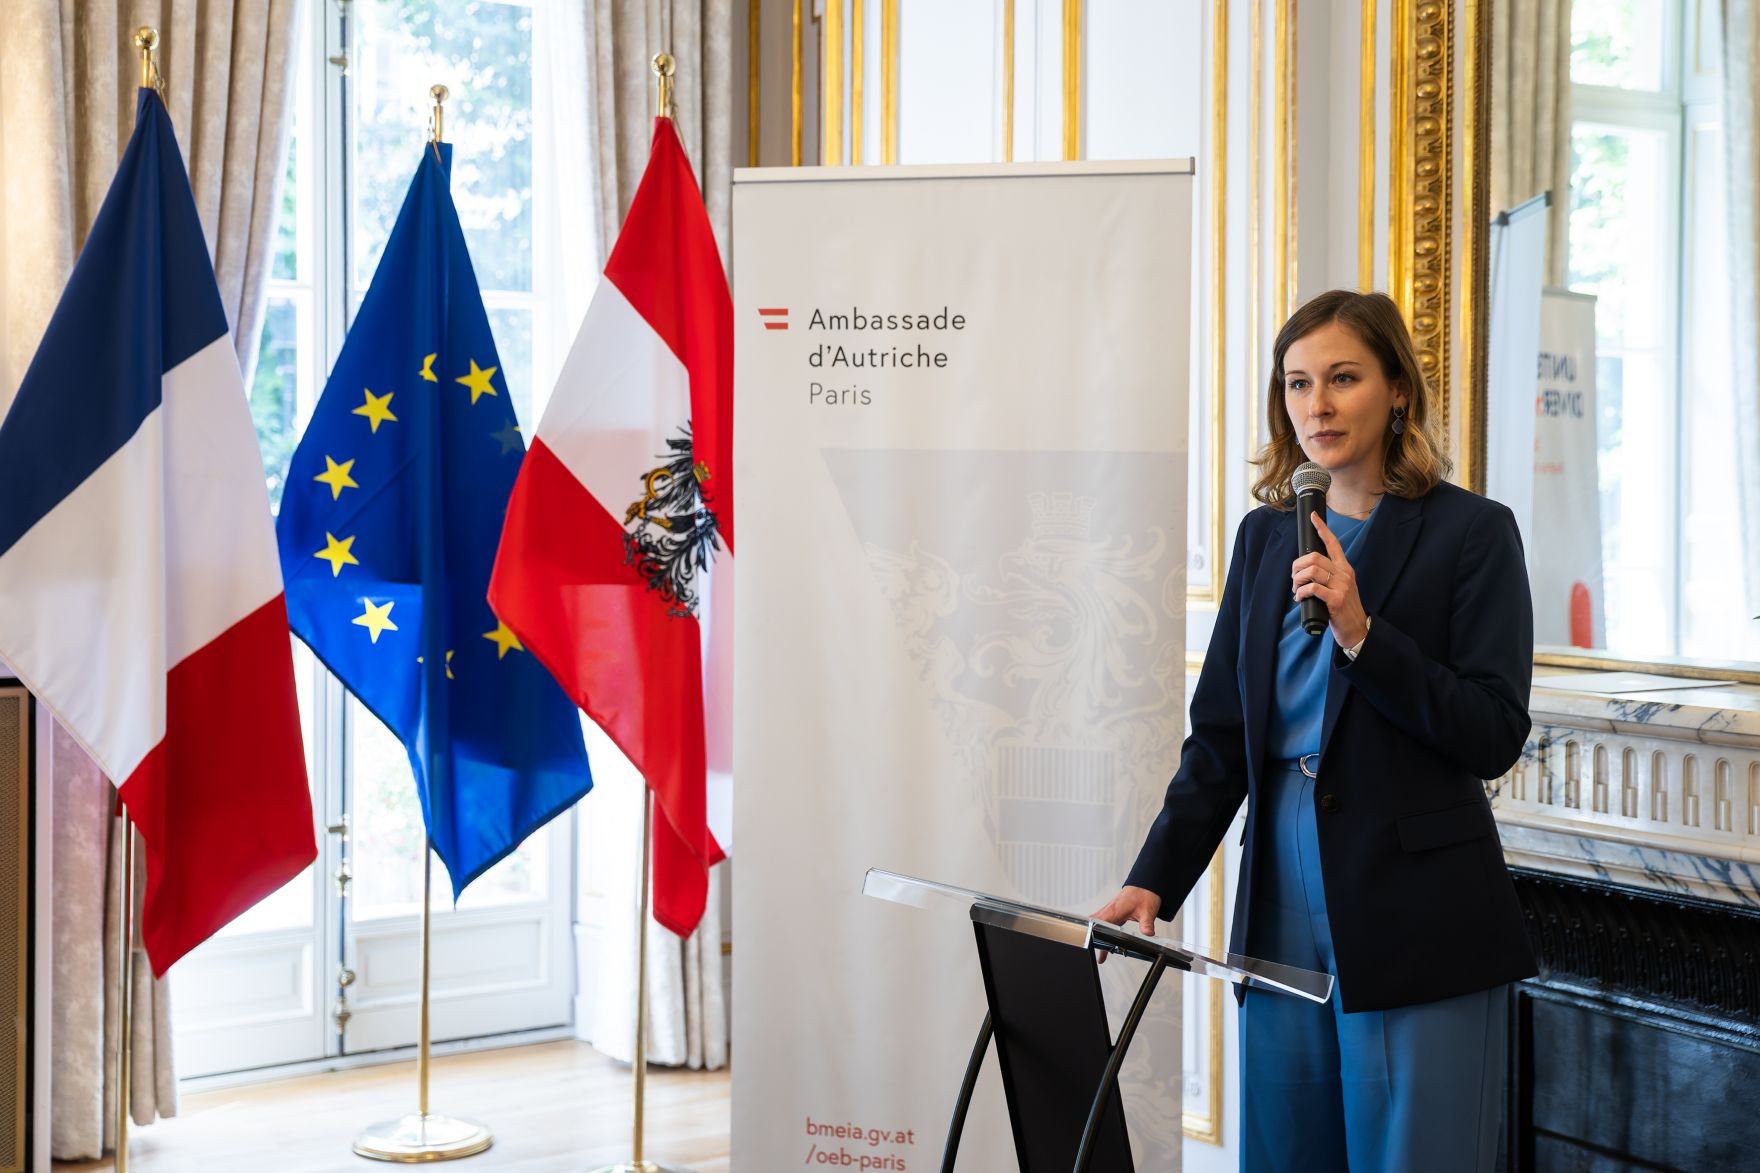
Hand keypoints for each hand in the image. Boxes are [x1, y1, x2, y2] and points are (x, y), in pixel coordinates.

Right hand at [1090, 886, 1161, 962]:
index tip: (1090, 942)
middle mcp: (1109, 910)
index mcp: (1114, 910)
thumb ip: (1147, 924)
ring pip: (1097, 924)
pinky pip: (1102, 922)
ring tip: (1102, 954)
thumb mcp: (1148, 911)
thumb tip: (1148, 934)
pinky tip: (1105, 940)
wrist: (1146, 885)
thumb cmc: (1145, 894)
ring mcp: (1109, 911)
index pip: (1097, 922)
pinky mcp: (1112, 912)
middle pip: (1094, 925)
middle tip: (1099, 955)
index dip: (1091, 932)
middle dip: (1093, 938)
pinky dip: (1100, 930)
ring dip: (1096, 936)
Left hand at [1292, 513, 1368, 648]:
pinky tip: (1300, 598)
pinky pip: (1312, 588)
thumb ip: (1329, 577)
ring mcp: (1341, 586)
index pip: (1334, 544)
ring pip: (1312, 570)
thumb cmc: (1344, 609)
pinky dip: (1300, 592)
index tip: (1314, 517)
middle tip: (1294, 579)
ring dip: (1297, 580)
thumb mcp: (1341, 588)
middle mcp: (1344, 574)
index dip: (1323, 529)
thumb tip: (1306, 571)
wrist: (1357, 629)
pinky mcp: (1336, 599)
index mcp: (1345, 569)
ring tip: (1296, 590)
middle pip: (1315, 557)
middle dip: (1297, 565)